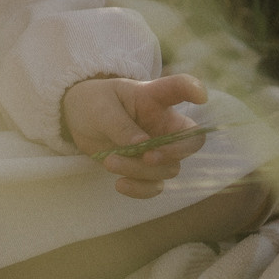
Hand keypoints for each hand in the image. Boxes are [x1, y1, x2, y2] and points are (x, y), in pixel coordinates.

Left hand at [61, 74, 210, 198]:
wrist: (78, 119)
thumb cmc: (95, 103)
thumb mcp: (102, 108)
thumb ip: (121, 125)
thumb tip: (142, 145)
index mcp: (155, 99)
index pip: (181, 88)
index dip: (194, 90)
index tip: (200, 96)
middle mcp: (164, 125)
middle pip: (189, 143)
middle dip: (172, 153)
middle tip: (146, 156)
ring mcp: (158, 149)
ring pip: (169, 169)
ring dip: (141, 171)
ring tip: (110, 162)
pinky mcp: (145, 169)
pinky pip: (154, 186)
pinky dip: (140, 189)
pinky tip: (119, 185)